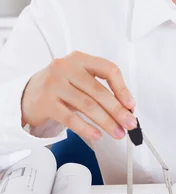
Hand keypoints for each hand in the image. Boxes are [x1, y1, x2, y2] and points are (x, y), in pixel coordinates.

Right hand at [21, 50, 136, 140]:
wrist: (27, 95)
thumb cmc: (59, 86)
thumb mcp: (78, 79)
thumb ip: (99, 87)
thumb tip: (125, 108)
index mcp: (80, 59)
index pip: (108, 69)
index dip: (122, 88)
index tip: (130, 104)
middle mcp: (66, 68)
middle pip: (99, 91)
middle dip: (117, 110)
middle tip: (129, 123)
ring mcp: (54, 84)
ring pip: (87, 105)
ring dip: (106, 122)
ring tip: (117, 132)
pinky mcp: (46, 102)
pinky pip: (71, 118)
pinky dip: (86, 128)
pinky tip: (97, 135)